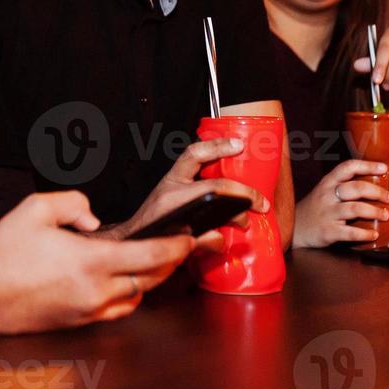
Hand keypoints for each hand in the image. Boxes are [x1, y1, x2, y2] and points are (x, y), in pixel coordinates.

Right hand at [0, 192, 193, 333]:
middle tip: (184, 244)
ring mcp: (88, 311)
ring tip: (157, 258)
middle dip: (172, 261)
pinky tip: (125, 279)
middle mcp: (96, 291)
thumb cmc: (4, 251)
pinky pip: (117, 310)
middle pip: (152, 279)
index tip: (191, 235)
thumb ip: (74, 203)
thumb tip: (95, 219)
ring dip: (151, 278)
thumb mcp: (36, 208)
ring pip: (137, 297)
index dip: (177, 246)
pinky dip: (129, 295)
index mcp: (91, 261)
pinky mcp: (78, 322)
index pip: (152, 255)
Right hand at [106, 137, 266, 239]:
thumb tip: (230, 203)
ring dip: (235, 217)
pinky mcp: (175, 240)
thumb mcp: (171, 199)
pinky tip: (221, 242)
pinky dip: (216, 242)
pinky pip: (204, 240)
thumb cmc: (153, 221)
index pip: (193, 154)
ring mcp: (173, 217)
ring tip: (244, 222)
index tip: (239, 144)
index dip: (217, 146)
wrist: (128, 244)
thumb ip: (197, 195)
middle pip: (214, 187)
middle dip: (243, 193)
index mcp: (171, 181)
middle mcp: (171, 194)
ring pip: (212, 213)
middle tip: (260, 202)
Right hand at [293, 159, 388, 247]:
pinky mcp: (327, 231)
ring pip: (354, 208)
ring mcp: (327, 213)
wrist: (293, 228)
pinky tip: (374, 235)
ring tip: (385, 215)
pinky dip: (364, 234)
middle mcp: (327, 195)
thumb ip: (345, 187)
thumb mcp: (325, 192)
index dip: (367, 165)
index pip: (348, 167)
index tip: (384, 168)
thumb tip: (376, 185)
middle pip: (356, 187)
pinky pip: (349, 232)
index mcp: (328, 182)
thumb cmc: (316, 208)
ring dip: (374, 211)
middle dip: (377, 191)